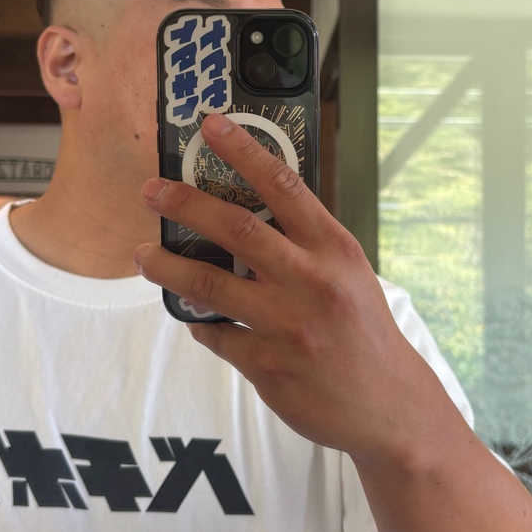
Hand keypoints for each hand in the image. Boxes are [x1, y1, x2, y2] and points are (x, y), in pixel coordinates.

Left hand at [133, 113, 444, 461]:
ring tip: (142, 255)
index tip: (211, 125)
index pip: (283, 185)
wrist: (389, 406)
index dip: (243, 151)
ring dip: (167, 266)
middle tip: (150, 191)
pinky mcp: (267, 365)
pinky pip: (216, 335)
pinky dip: (201, 323)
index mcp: (333, 249)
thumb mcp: (350, 274)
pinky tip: (196, 317)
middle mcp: (309, 281)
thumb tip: (247, 217)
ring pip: (209, 283)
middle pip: (235, 227)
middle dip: (184, 203)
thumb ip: (306, 245)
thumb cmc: (365, 332)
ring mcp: (286, 325)